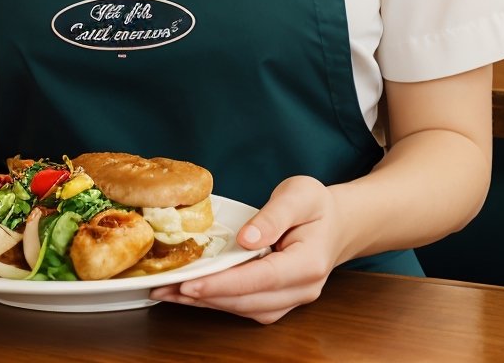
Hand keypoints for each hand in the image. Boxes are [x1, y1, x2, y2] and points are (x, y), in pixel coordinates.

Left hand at [150, 175, 342, 323]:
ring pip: (244, 308)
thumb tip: (246, 239)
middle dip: (205, 296)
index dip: (223, 283)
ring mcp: (291, 300)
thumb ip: (274, 215)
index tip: (191, 283)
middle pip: (248, 300)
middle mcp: (301, 290)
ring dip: (206, 302)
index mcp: (309, 263)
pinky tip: (193, 292)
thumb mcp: (299, 194)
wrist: (337, 223)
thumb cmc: (317, 205)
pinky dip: (218, 300)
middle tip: (166, 288)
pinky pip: (246, 306)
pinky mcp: (278, 301)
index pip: (261, 278)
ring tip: (170, 291)